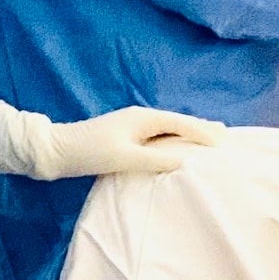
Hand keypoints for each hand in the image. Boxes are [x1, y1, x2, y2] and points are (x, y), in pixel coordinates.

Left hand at [0, 103, 223, 181]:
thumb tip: (184, 161)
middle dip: (199, 128)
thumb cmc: (88, 152)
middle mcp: (140, 118)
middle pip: (177, 122)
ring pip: (167, 129)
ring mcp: (131, 127)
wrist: (54, 151)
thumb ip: (153, 160)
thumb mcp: (122, 158)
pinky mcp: (123, 138)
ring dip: (187, 134)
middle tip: (224, 134)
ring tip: (206, 139)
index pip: (181, 123)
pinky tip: (174, 149)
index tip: (224, 139)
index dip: (202, 131)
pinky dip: (172, 141)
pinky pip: (157, 137)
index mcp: (143, 118)